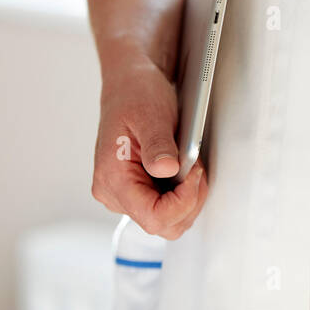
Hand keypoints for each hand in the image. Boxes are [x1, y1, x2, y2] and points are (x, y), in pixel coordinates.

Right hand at [91, 55, 207, 238]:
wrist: (130, 84)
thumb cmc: (136, 95)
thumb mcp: (151, 115)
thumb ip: (158, 146)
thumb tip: (166, 170)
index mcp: (112, 179)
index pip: (153, 216)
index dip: (183, 202)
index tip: (195, 172)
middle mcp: (113, 194)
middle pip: (162, 225)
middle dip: (189, 201)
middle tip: (197, 167)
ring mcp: (124, 194)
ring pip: (167, 220)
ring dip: (188, 198)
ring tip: (192, 165)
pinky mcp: (136, 190)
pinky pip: (165, 207)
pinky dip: (182, 194)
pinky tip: (185, 170)